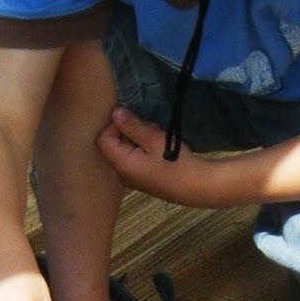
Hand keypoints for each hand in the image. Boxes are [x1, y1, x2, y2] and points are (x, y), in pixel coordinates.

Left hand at [95, 107, 222, 205]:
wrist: (196, 187)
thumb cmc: (176, 163)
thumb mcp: (155, 140)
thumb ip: (133, 126)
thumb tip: (115, 113)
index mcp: (121, 164)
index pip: (103, 139)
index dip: (114, 125)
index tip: (134, 119)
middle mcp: (121, 173)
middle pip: (113, 145)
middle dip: (128, 131)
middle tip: (150, 127)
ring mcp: (131, 178)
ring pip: (125, 150)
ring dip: (138, 138)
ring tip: (158, 136)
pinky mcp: (141, 178)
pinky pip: (134, 158)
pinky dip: (142, 148)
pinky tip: (159, 146)